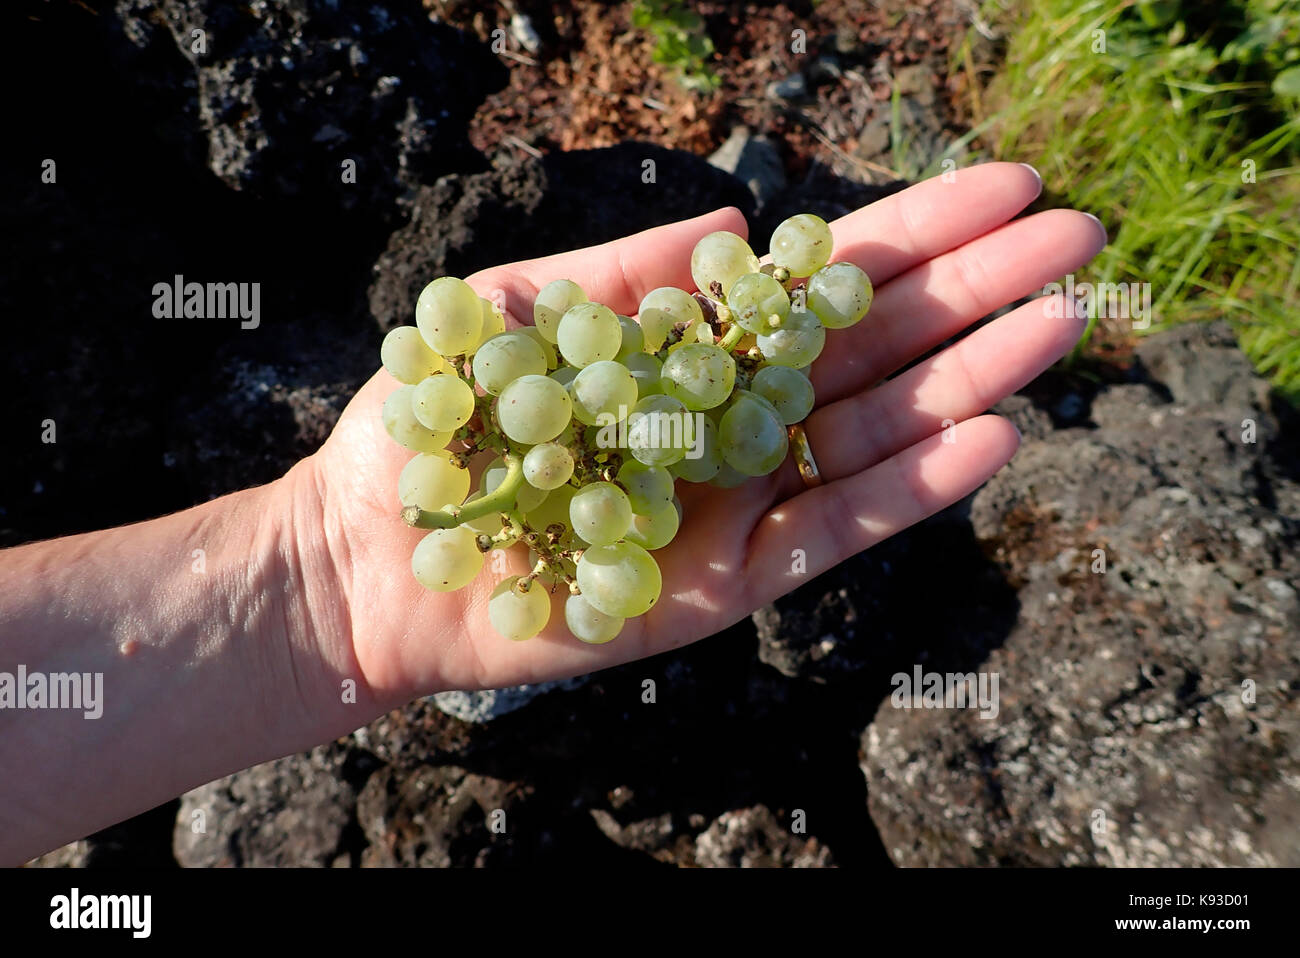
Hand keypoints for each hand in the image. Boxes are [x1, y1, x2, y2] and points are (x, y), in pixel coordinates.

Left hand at [298, 162, 1105, 708]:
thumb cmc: (432, 424)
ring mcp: (742, 503)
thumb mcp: (522, 314)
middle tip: (1078, 238)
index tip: (1004, 187)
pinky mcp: (731, 583)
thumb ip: (630, 273)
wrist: (375, 553)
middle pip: (878, 349)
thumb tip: (739, 226)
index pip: (826, 283)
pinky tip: (990, 437)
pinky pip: (836, 532)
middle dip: (977, 291)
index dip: (915, 234)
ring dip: (972, 378)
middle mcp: (737, 422)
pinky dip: (911, 490)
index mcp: (697, 350)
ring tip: (1059, 323)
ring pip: (878, 434)